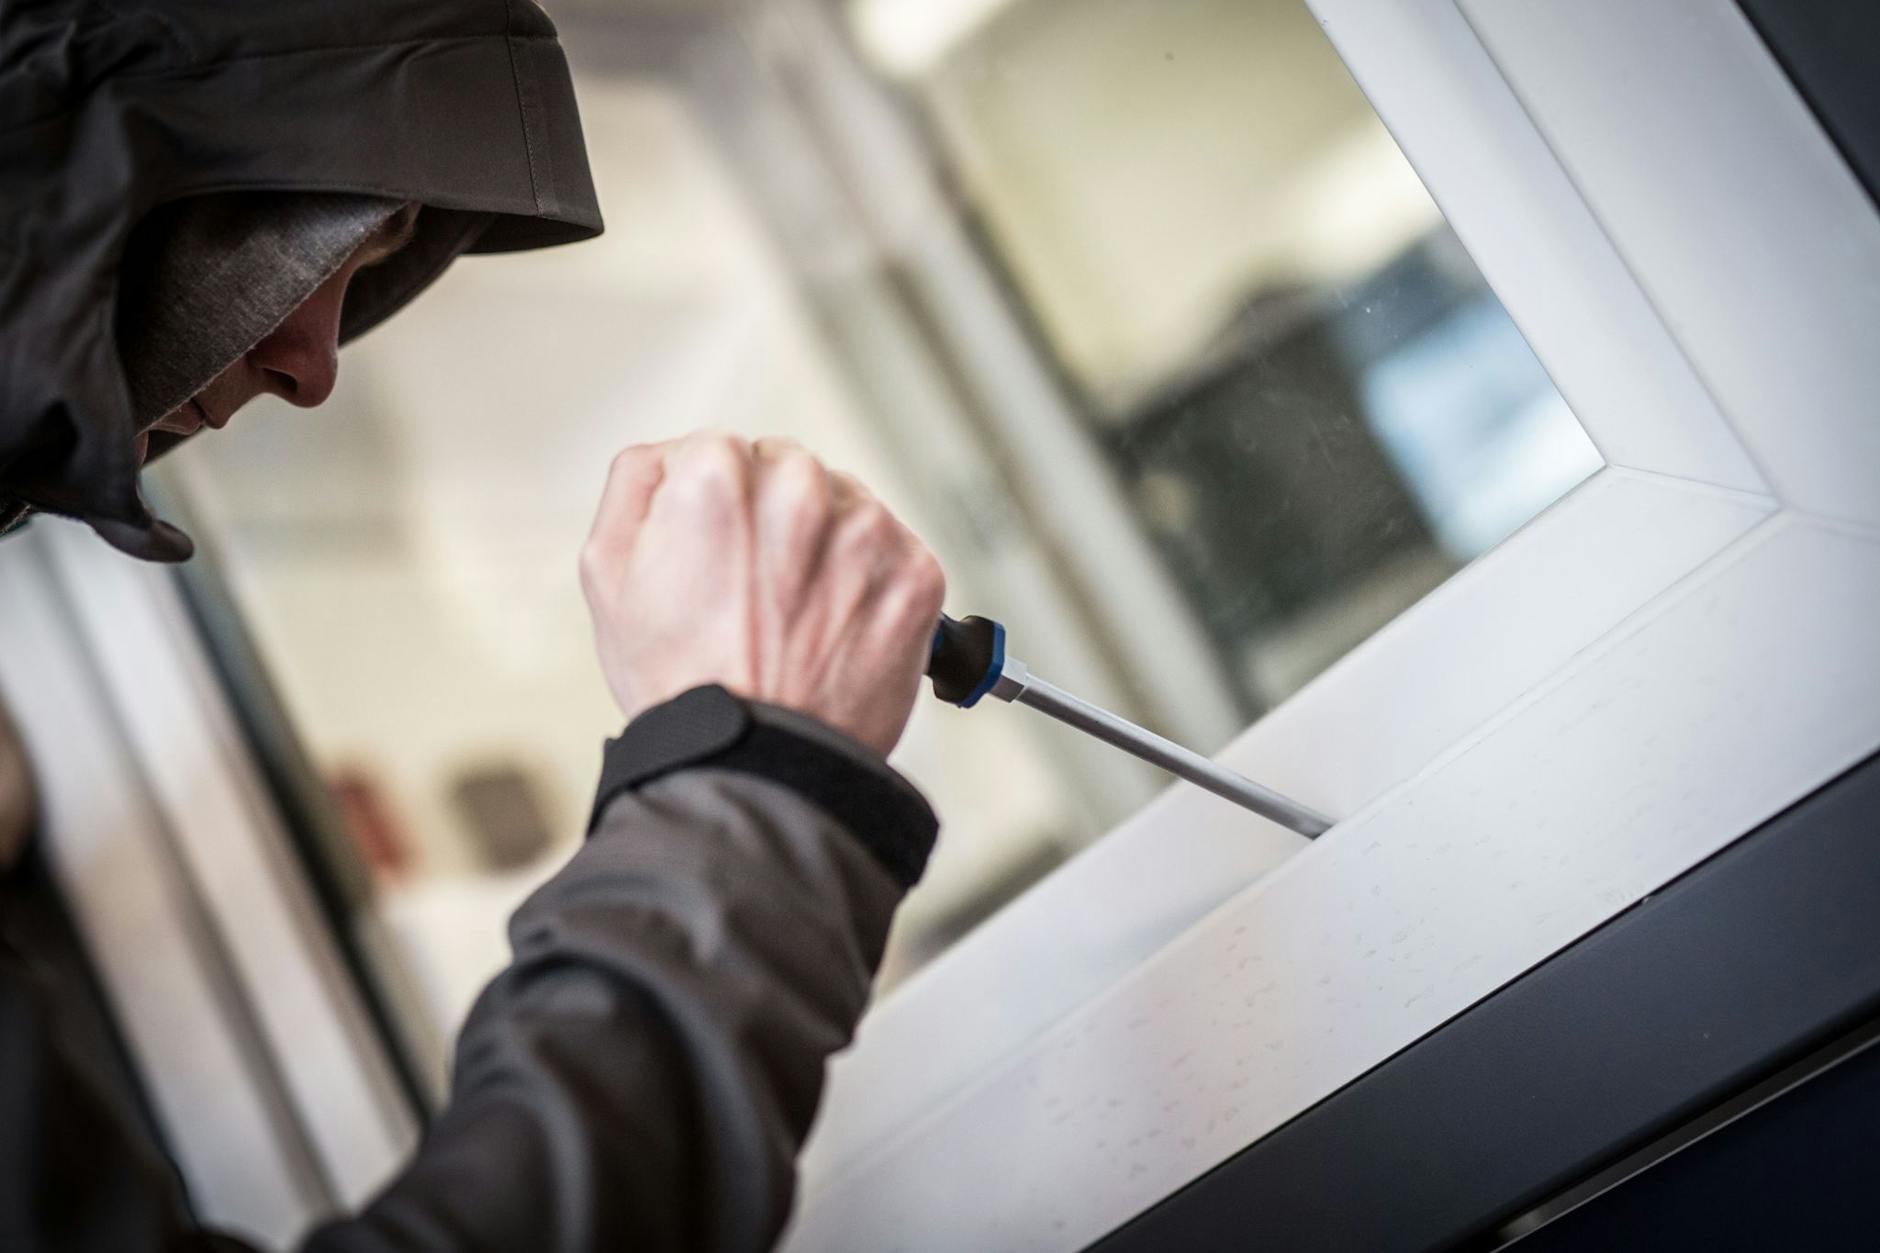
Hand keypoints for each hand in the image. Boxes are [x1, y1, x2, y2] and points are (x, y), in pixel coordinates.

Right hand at [579, 433, 946, 757]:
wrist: (758, 767)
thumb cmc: (682, 682)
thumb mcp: (608, 573)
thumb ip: (635, 483)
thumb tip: (672, 453)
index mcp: (717, 476)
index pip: (725, 450)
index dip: (715, 506)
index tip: (718, 555)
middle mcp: (799, 489)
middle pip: (788, 469)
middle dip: (774, 517)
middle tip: (756, 592)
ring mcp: (865, 531)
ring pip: (845, 506)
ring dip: (827, 545)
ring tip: (797, 617)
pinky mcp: (916, 573)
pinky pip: (894, 551)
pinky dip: (872, 583)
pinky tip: (836, 628)